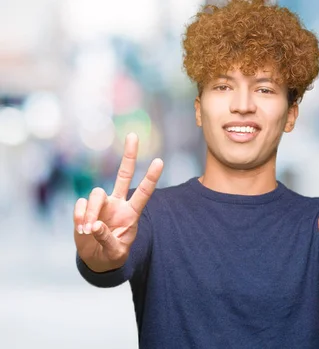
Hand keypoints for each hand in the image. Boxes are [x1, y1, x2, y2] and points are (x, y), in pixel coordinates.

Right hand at [73, 133, 163, 272]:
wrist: (96, 259)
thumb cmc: (112, 255)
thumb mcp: (115, 253)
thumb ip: (106, 240)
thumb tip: (94, 226)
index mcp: (131, 213)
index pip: (144, 192)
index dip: (151, 177)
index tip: (160, 161)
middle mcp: (118, 203)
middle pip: (124, 174)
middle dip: (129, 155)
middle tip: (133, 135)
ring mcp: (101, 204)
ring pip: (95, 194)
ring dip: (90, 212)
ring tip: (88, 231)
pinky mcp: (85, 208)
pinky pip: (80, 204)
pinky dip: (80, 217)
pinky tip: (82, 229)